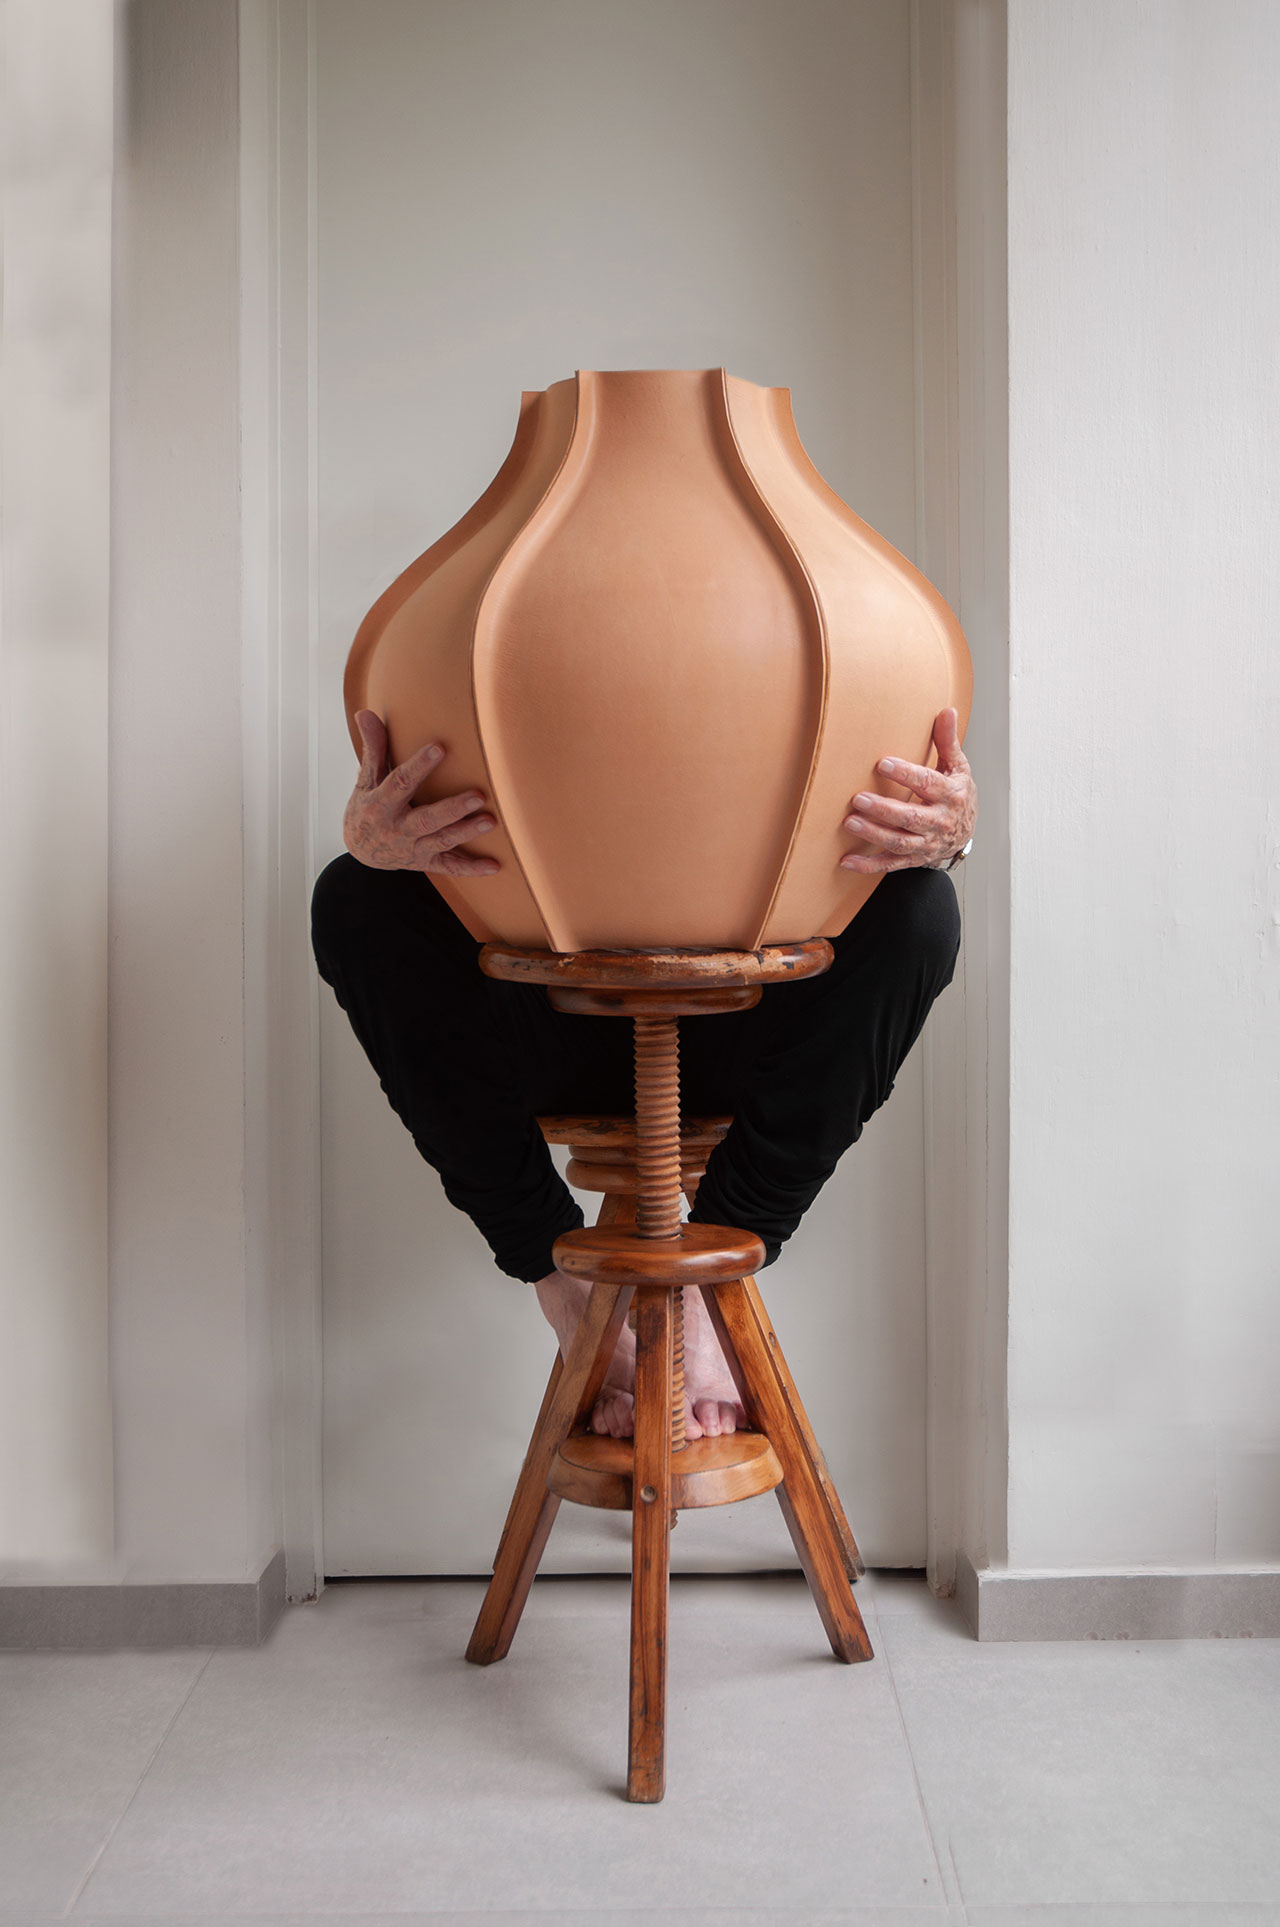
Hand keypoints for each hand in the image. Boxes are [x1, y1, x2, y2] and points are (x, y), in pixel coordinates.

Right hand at [343, 710, 500, 876]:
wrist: (360, 850)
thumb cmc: (366, 807)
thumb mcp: (366, 779)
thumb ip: (373, 748)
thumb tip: (366, 713)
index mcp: (380, 805)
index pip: (400, 784)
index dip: (419, 766)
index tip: (439, 747)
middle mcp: (397, 830)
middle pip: (426, 820)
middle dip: (452, 809)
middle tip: (479, 795)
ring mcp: (412, 848)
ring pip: (441, 842)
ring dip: (466, 832)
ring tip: (490, 821)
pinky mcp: (425, 862)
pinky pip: (450, 867)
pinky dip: (472, 868)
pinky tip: (494, 866)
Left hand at [839, 706, 976, 873]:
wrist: (965, 832)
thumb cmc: (956, 794)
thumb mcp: (957, 767)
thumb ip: (947, 741)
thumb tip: (947, 711)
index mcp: (950, 795)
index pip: (927, 784)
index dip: (906, 775)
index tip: (883, 764)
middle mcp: (938, 822)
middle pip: (910, 817)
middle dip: (884, 809)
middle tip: (858, 799)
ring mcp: (925, 843)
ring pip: (898, 841)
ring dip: (873, 834)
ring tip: (850, 822)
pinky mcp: (913, 858)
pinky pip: (890, 864)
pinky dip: (868, 865)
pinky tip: (846, 861)